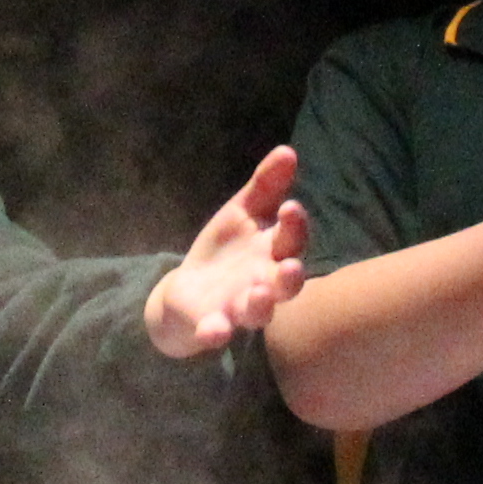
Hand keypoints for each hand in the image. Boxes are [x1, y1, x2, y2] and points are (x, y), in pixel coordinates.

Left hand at [146, 146, 309, 357]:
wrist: (189, 290)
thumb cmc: (226, 249)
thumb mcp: (241, 212)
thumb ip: (265, 185)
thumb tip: (288, 150)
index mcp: (273, 252)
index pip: (291, 239)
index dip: (294, 226)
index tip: (290, 208)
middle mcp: (265, 283)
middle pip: (286, 284)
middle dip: (290, 277)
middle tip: (290, 267)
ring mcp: (240, 308)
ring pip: (258, 312)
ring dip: (261, 305)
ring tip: (258, 294)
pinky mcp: (212, 325)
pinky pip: (218, 333)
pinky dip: (216, 333)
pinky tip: (214, 330)